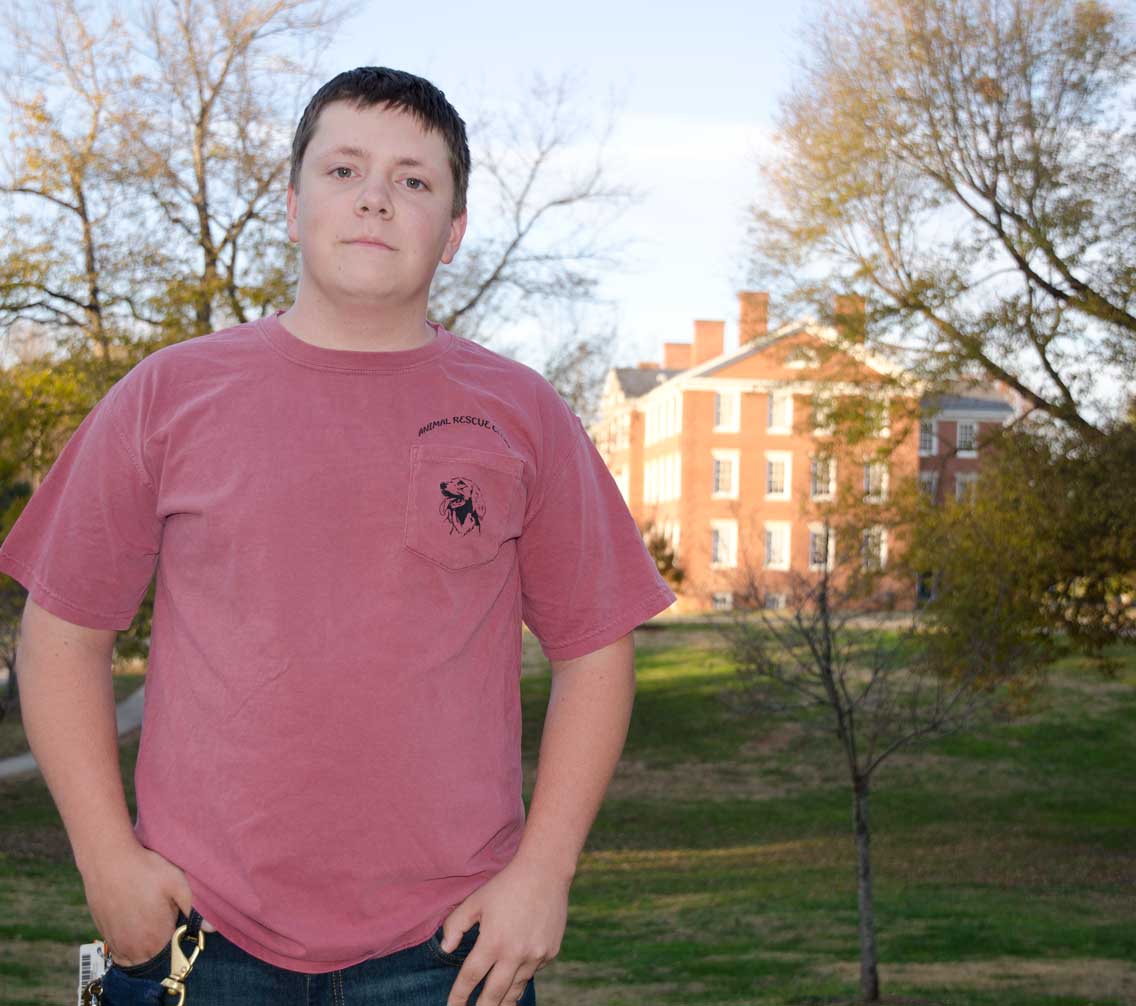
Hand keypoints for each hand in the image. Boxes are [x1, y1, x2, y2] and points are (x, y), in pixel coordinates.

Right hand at [81, 838, 214, 966]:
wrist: (108, 861)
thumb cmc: (145, 869)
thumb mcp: (178, 884)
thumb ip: (194, 910)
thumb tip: (212, 929)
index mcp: (157, 939)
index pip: (173, 955)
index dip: (178, 939)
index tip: (178, 922)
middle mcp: (135, 948)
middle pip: (154, 958)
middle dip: (162, 945)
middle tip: (164, 917)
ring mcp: (117, 943)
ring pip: (135, 957)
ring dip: (144, 946)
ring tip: (149, 919)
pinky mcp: (104, 934)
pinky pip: (119, 951)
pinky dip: (128, 944)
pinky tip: (134, 924)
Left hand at [439, 857, 569, 1005]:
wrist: (546, 872)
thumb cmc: (506, 885)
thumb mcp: (475, 900)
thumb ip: (455, 925)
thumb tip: (445, 949)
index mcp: (493, 941)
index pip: (470, 978)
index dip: (458, 997)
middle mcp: (515, 954)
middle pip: (493, 995)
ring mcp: (535, 956)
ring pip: (515, 989)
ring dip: (502, 1001)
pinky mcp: (550, 953)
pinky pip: (531, 973)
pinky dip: (521, 978)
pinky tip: (514, 978)